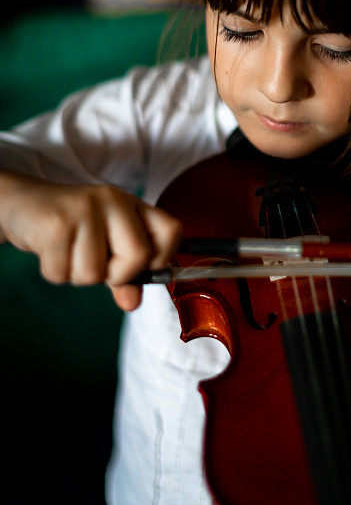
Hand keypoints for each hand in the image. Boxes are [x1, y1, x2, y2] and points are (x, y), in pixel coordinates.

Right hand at [0, 171, 181, 310]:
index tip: (142, 268)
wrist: (24, 204)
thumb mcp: (105, 245)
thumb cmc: (73, 228)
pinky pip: (63, 273)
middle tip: (98, 263)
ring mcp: (85, 209)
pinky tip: (52, 251)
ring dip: (78, 275)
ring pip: (95, 273)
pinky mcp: (55, 224)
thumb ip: (125, 274)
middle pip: (138, 256)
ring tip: (69, 252)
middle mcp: (114, 201)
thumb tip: (132, 303)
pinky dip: (56, 272)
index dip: (162, 258)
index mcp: (132, 205)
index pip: (172, 231)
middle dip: (117, 275)